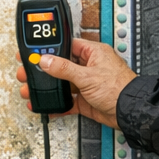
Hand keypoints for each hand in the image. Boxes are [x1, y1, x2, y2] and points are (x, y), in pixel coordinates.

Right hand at [14, 37, 136, 127]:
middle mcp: (89, 67)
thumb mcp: (87, 76)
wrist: (130, 112)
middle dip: (44, 70)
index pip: (67, 46)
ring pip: (62, 83)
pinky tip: (47, 105)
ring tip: (31, 90)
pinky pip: (67, 100)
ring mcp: (87, 84)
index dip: (50, 49)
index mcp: (93, 53)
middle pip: (61, 65)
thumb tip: (46, 60)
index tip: (34, 52)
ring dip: (48, 88)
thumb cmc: (119, 88)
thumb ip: (64, 68)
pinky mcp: (86, 100)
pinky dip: (57, 103)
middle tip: (27, 72)